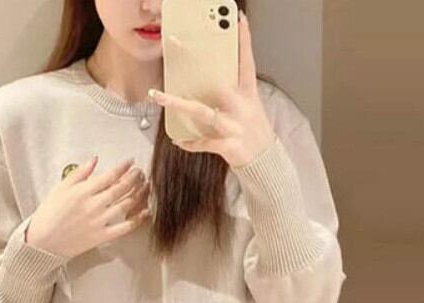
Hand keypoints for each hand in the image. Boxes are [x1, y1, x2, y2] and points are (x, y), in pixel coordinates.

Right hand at [24, 156, 150, 258]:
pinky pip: (125, 227)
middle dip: (134, 178)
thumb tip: (94, 160)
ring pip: (126, 205)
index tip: (129, 162)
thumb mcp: (61, 188)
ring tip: (145, 187)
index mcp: (83, 191)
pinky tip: (146, 212)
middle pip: (121, 188)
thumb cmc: (49, 214)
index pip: (109, 175)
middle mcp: (94, 205)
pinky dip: (138, 220)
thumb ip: (79, 173)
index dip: (123, 167)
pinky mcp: (103, 236)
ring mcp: (100, 221)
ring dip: (139, 194)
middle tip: (140, 172)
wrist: (43, 240)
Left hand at [149, 11, 275, 167]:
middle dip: (198, 70)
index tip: (238, 19)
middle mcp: (242, 108)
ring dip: (178, 104)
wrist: (265, 162)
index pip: (246, 61)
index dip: (243, 40)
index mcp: (248, 94)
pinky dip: (190, 143)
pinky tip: (178, 141)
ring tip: (157, 96)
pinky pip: (203, 142)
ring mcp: (235, 127)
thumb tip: (209, 80)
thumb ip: (232, 92)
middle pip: (218, 85)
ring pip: (203, 113)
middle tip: (177, 47)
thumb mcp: (249, 107)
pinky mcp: (229, 146)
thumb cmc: (253, 131)